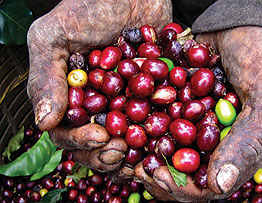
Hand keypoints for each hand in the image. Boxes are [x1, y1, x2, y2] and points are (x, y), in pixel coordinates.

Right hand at [27, 0, 171, 170]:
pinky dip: (161, 136)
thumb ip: (45, 76)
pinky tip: (164, 142)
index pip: (67, 131)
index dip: (80, 142)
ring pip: (127, 140)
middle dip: (107, 154)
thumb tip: (44, 123)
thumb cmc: (90, 6)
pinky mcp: (154, 95)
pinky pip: (157, 121)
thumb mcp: (55, 35)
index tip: (99, 138)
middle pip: (98, 143)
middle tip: (119, 152)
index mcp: (71, 96)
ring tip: (142, 157)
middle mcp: (98, 104)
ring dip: (134, 154)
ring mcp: (127, 102)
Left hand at [134, 26, 261, 201]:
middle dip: (162, 178)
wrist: (242, 22)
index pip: (215, 187)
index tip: (157, 175)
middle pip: (190, 178)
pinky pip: (164, 131)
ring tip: (131, 155)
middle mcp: (225, 146)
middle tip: (138, 168)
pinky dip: (147, 135)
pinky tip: (132, 132)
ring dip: (150, 160)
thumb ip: (249, 140)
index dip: (185, 189)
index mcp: (249, 151)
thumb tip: (219, 187)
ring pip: (173, 159)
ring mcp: (204, 130)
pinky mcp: (187, 112)